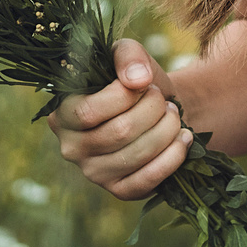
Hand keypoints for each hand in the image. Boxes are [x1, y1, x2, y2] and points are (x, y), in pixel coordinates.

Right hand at [49, 38, 191, 198]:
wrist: (156, 111)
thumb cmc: (135, 82)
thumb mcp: (128, 56)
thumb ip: (128, 56)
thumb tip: (138, 79)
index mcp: (63, 114)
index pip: (88, 112)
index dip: (125, 96)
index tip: (144, 84)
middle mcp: (71, 148)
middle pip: (119, 132)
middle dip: (153, 110)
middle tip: (163, 100)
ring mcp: (94, 174)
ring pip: (137, 154)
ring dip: (167, 129)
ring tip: (174, 115)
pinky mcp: (120, 191)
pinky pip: (149, 179)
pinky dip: (174, 155)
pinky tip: (184, 138)